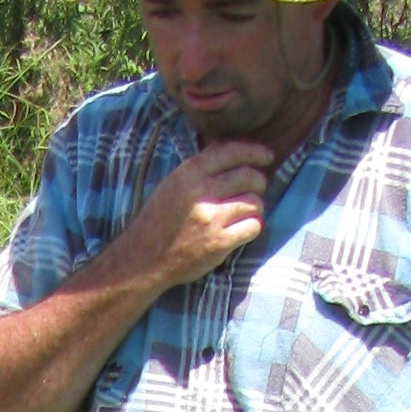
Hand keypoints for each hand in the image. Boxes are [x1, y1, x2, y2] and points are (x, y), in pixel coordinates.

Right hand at [111, 144, 275, 293]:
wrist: (143, 260)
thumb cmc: (159, 221)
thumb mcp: (173, 184)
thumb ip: (200, 168)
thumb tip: (231, 151)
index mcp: (189, 173)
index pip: (233, 151)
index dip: (255, 152)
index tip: (267, 157)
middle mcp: (201, 192)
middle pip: (249, 177)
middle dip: (259, 182)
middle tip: (256, 189)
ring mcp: (211, 219)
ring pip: (254, 202)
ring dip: (256, 207)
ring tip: (246, 212)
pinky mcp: (218, 243)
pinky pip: (252, 227)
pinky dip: (253, 227)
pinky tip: (243, 229)